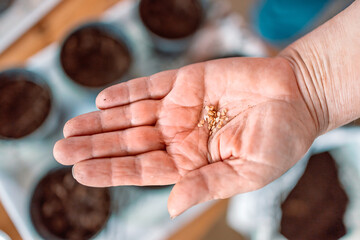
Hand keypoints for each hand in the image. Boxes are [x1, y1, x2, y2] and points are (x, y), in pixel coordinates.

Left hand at [54, 57, 316, 217]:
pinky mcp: (187, 81)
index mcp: (192, 162)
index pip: (142, 169)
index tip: (78, 173)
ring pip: (131, 115)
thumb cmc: (281, 138)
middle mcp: (180, 135)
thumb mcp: (248, 172)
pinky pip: (149, 87)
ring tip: (71, 128)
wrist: (299, 97)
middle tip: (61, 150)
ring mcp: (180, 108)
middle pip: (128, 143)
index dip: (111, 171)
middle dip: (95, 147)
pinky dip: (126, 93)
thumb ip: (208, 185)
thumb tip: (171, 205)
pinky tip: (102, 100)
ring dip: (101, 121)